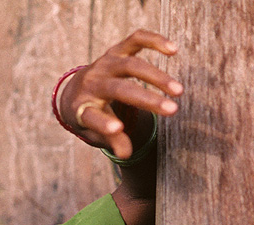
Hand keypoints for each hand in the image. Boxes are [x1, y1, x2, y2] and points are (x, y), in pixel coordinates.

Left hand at [59, 30, 182, 158]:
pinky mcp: (116, 50)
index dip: (104, 123)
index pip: (92, 116)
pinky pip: (135, 40)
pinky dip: (154, 41)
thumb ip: (111, 141)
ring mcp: (104, 64)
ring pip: (131, 65)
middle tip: (173, 111)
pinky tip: (173, 50)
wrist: (75, 90)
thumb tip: (126, 155)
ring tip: (179, 91)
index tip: (119, 129)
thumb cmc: (89, 116)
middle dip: (146, 99)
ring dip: (156, 76)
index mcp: (81, 108)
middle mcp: (91, 83)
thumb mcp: (94, 132)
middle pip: (119, 89)